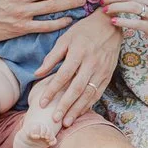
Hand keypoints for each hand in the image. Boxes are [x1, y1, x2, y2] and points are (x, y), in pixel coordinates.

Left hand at [27, 9, 118, 124]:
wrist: (110, 25)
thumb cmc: (84, 30)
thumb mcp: (66, 38)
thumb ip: (52, 57)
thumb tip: (37, 74)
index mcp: (79, 53)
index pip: (63, 76)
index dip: (52, 90)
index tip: (42, 103)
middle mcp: (91, 63)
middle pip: (76, 88)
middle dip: (65, 105)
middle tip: (54, 119)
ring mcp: (102, 70)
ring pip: (89, 94)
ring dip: (77, 109)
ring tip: (66, 122)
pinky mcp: (108, 75)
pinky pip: (98, 93)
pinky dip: (89, 104)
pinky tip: (80, 113)